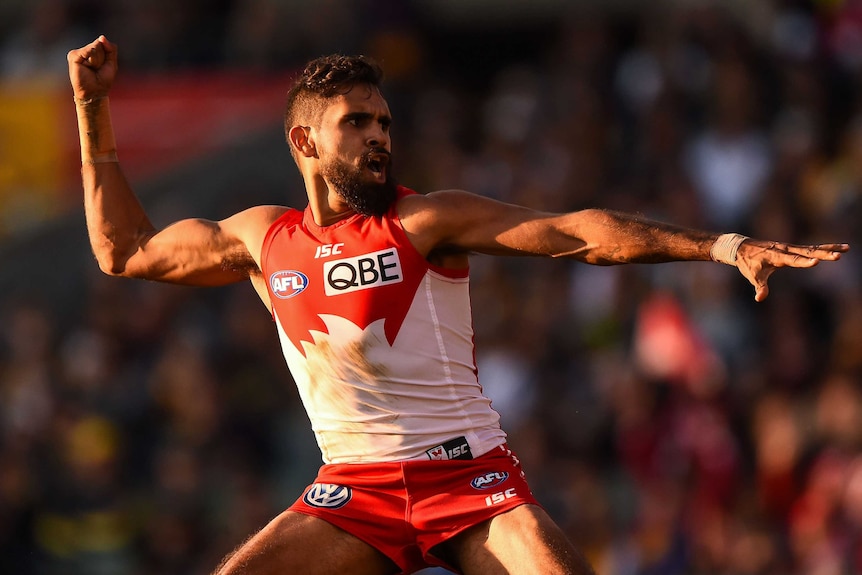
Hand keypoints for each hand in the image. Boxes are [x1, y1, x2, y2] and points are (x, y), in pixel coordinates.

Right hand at [67, 35, 117, 100]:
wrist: (95, 91)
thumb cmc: (103, 79)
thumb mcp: (112, 62)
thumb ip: (110, 48)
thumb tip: (102, 37)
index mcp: (93, 51)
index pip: (104, 43)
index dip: (108, 55)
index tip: (103, 66)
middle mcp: (84, 51)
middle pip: (100, 44)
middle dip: (103, 58)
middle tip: (97, 69)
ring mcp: (78, 53)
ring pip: (95, 47)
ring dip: (98, 60)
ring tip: (92, 69)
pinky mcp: (73, 55)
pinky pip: (89, 50)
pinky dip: (93, 60)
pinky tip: (87, 67)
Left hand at [735, 240, 849, 301]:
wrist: (742, 247)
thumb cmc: (748, 262)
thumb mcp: (752, 275)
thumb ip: (759, 286)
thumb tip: (760, 298)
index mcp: (776, 255)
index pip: (793, 260)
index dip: (804, 261)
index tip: (817, 262)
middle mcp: (785, 249)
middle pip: (807, 252)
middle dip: (823, 254)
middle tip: (838, 256)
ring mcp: (790, 247)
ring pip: (812, 248)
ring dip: (829, 248)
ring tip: (846, 249)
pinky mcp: (792, 248)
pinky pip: (810, 247)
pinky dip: (823, 247)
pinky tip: (837, 248)